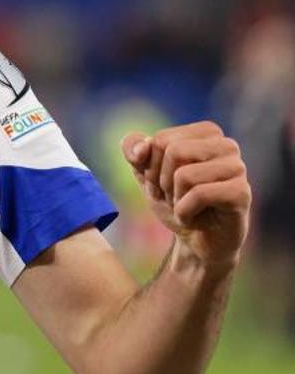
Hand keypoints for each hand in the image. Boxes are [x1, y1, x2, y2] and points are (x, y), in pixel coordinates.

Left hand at [121, 121, 250, 273]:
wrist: (195, 241)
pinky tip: (193, 219)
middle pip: (173, 152)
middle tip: (174, 197)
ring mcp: (238, 168)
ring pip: (185, 175)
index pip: (161, 140)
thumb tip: (141, 149)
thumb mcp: (145, 173)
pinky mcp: (241, 193)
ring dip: (174, 199)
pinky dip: (184, 212)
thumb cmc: (174, 201)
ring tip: (186, 207)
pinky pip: (199, 195)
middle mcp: (226, 145)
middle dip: (162, 182)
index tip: (162, 182)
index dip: (151, 167)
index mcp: (206, 133)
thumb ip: (133, 149)